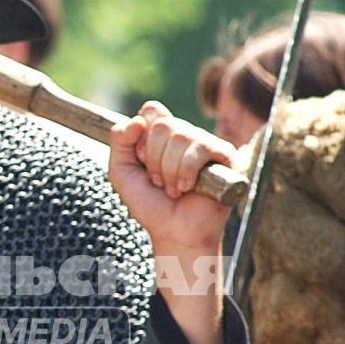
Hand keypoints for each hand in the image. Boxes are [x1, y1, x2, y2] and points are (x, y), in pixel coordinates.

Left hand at [108, 101, 234, 257]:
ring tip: (173, 189)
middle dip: (153, 159)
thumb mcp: (121, 172)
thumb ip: (119, 141)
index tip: (141, 162)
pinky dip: (186, 172)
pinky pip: (200, 148)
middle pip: (162, 124)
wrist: (174, 233)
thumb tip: (137, 119)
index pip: (151, 110)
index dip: (141, 137)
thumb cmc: (150, 205)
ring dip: (169, 170)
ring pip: (180, 136)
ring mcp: (206, 143)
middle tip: (158, 182)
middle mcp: (186, 135)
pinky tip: (188, 188)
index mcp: (163, 135)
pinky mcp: (225, 155)